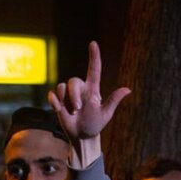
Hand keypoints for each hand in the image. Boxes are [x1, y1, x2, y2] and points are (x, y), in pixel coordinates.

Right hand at [48, 41, 130, 167]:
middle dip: (74, 95)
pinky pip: (53, 94)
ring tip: (71, 113)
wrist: (82, 136)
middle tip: (78, 110)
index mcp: (92, 90)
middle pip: (73, 81)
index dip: (94, 56)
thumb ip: (113, 100)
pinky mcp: (58, 100)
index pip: (94, 69)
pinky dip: (54, 101)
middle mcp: (80, 89)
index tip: (93, 43)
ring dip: (65, 101)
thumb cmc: (95, 124)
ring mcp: (68, 94)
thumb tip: (128, 89)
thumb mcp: (106, 114)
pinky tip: (58, 110)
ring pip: (62, 86)